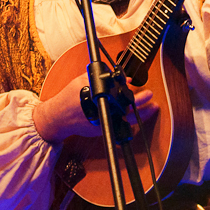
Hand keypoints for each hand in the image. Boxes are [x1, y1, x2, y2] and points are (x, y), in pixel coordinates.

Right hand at [33, 73, 158, 143]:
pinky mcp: (102, 131)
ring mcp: (103, 127)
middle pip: (128, 115)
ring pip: (126, 122)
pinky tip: (135, 112)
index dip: (136, 98)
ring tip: (151, 107)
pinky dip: (127, 117)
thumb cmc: (68, 98)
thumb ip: (103, 78)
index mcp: (99, 104)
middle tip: (151, 98)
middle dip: (142, 108)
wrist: (57, 118)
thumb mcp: (83, 81)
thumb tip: (124, 79)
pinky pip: (119, 124)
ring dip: (139, 114)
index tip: (146, 93)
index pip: (123, 102)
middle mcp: (103, 118)